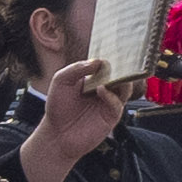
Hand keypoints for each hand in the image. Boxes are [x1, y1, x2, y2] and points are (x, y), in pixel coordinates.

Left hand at [21, 58, 120, 181]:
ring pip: (125, 88)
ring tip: (114, 74)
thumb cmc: (57, 107)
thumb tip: (98, 61)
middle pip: (121, 75)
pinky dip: (111, 95)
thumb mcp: (61, 81)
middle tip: (123, 57)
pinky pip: (117, 103)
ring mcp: (109, 103)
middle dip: (123, 66)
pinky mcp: (111, 117)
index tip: (116, 46)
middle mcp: (104, 89)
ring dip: (122, 80)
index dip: (112, 57)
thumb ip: (76, 69)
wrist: (56, 135)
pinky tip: (101, 90)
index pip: (107, 65)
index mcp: (94, 79)